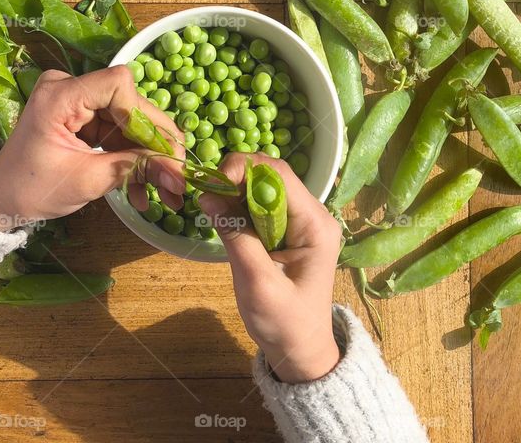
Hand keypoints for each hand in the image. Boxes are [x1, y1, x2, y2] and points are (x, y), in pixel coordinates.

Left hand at [0, 66, 184, 229]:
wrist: (0, 199)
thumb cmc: (33, 189)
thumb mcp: (87, 181)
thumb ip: (133, 168)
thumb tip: (177, 171)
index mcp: (60, 96)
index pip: (118, 84)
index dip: (144, 115)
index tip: (161, 151)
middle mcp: (69, 88)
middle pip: (128, 103)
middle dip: (155, 142)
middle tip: (178, 174)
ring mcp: (76, 102)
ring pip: (128, 120)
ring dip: (147, 156)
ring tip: (165, 191)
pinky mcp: (81, 117)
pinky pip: (116, 131)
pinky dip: (131, 157)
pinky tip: (142, 189)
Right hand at [199, 153, 342, 383]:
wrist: (301, 351)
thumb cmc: (284, 323)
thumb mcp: (257, 283)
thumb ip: (235, 236)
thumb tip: (207, 196)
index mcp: (315, 224)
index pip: (278, 175)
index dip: (242, 169)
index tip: (211, 184)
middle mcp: (312, 214)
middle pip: (270, 176)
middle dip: (234, 179)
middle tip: (205, 197)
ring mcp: (300, 221)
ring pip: (262, 187)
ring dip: (233, 192)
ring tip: (210, 208)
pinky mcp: (287, 230)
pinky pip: (260, 205)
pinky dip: (238, 205)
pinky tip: (222, 217)